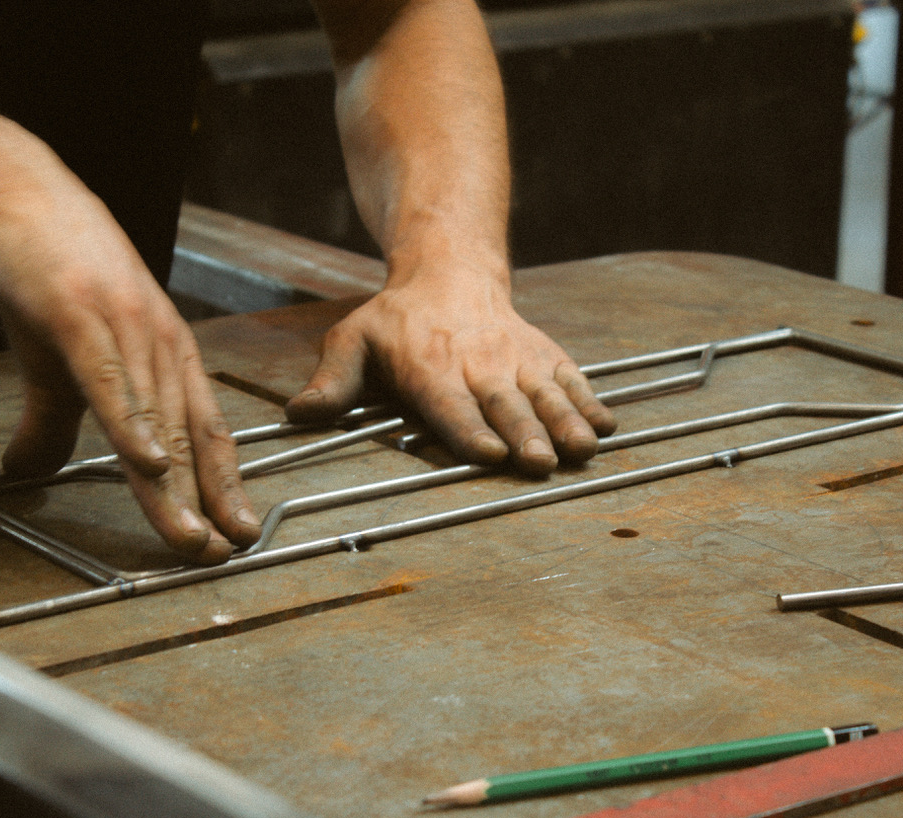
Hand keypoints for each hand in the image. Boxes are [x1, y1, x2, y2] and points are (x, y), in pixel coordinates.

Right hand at [0, 166, 259, 561]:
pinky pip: (110, 380)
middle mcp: (159, 343)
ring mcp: (123, 328)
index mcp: (164, 353)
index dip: (221, 485)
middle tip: (228, 553)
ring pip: (158, 419)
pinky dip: (130, 425)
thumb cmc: (43, 272)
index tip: (235, 534)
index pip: (203, 430)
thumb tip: (27, 473)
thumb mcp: (52, 359)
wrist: (9, 191)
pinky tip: (149, 464)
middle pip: (192, 435)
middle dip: (212, 500)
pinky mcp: (79, 314)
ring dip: (178, 485)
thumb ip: (52, 420)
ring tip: (193, 538)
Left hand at [285, 264, 614, 474]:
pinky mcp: (544, 355)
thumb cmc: (395, 320)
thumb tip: (296, 415)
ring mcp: (516, 360)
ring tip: (581, 449)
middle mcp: (477, 365)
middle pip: (504, 406)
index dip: (470, 432)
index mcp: (428, 370)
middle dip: (524, 435)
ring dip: (564, 422)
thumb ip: (332, 382)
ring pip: (543, 393)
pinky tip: (606, 425)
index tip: (490, 455)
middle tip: (540, 462)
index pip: (451, 406)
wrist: (450, 269)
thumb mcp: (352, 340)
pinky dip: (589, 400)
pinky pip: (570, 377)